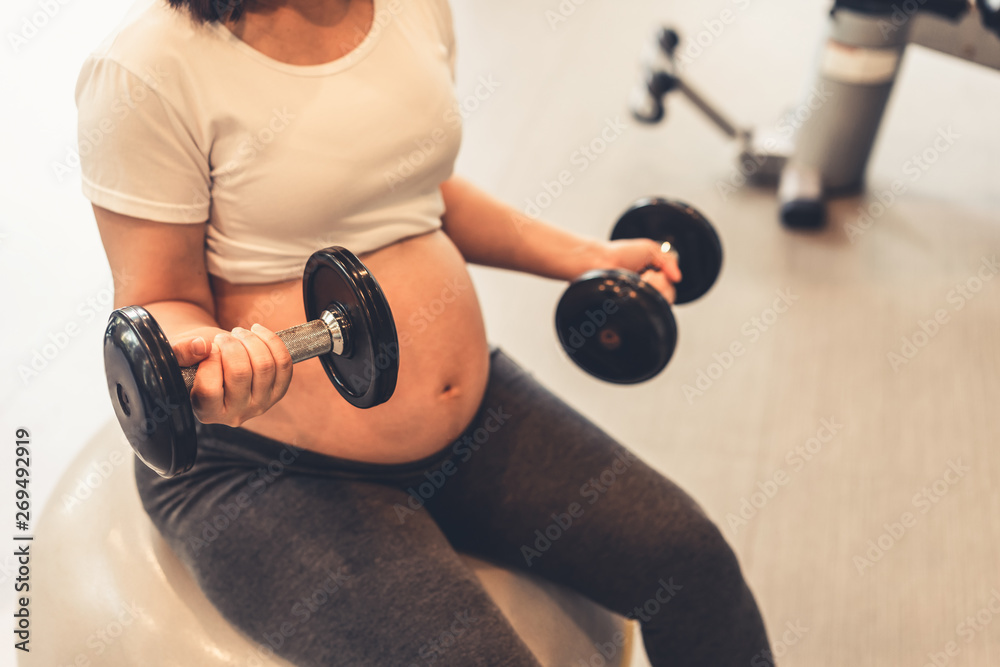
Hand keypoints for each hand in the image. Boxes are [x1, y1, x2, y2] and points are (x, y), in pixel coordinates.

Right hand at [171, 324, 293, 426]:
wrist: (214, 361)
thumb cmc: (193, 360)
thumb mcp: (177, 356)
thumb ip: (180, 352)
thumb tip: (201, 346)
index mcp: (207, 413)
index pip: (209, 390)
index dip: (210, 361)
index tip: (208, 348)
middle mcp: (236, 414)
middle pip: (241, 374)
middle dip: (231, 346)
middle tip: (222, 338)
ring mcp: (261, 404)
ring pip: (264, 366)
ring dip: (250, 341)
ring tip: (237, 333)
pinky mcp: (278, 391)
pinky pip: (283, 363)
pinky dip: (271, 341)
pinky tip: (257, 332)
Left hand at [597, 239, 682, 303]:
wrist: (600, 261)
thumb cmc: (621, 254)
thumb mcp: (650, 249)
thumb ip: (669, 260)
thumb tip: (678, 278)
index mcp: (652, 280)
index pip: (670, 286)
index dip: (666, 278)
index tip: (654, 270)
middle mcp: (647, 293)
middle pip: (669, 296)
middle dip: (660, 282)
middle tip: (645, 274)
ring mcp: (640, 302)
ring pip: (662, 302)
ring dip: (653, 287)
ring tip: (638, 279)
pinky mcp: (634, 310)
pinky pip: (651, 308)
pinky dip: (646, 293)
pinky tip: (635, 287)